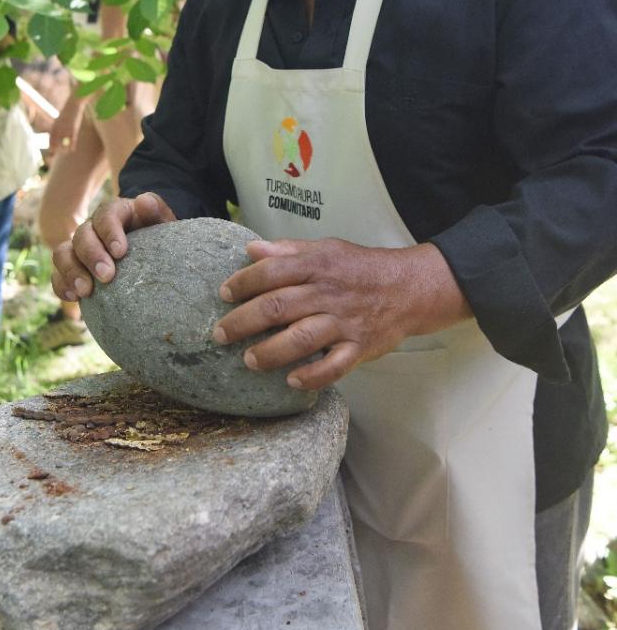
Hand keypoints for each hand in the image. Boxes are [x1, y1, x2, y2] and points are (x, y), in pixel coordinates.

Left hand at [47, 92, 86, 156]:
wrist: (74, 103)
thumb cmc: (68, 111)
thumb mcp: (61, 118)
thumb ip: (58, 125)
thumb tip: (57, 131)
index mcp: (55, 124)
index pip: (51, 137)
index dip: (51, 144)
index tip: (52, 150)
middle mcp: (59, 128)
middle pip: (56, 142)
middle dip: (58, 148)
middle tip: (60, 152)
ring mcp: (66, 128)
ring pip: (64, 143)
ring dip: (65, 149)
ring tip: (66, 152)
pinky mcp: (73, 128)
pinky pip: (72, 140)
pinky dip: (72, 145)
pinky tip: (72, 149)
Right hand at [51, 192, 176, 300]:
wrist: (151, 258)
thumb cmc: (159, 240)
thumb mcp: (162, 225)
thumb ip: (156, 212)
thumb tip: (144, 202)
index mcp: (115, 212)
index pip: (106, 214)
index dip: (109, 231)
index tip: (120, 252)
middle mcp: (93, 227)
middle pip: (82, 234)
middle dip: (91, 255)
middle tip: (106, 276)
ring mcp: (79, 248)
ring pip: (63, 253)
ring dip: (72, 271)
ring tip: (86, 291)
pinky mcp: (73, 269)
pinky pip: (58, 275)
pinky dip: (62, 285)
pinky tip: (74, 297)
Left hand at [212, 238, 470, 390]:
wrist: (410, 287)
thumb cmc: (360, 268)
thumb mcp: (326, 249)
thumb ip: (289, 251)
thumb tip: (252, 248)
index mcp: (317, 265)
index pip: (271, 271)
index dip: (243, 283)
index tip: (223, 294)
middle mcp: (327, 293)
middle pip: (278, 307)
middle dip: (243, 322)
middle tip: (220, 335)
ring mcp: (344, 322)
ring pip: (302, 339)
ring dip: (270, 351)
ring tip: (249, 360)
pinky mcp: (360, 347)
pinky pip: (334, 367)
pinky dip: (312, 376)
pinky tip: (291, 381)